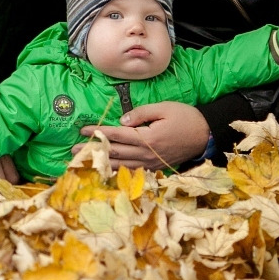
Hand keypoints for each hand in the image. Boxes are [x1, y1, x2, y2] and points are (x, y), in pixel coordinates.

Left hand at [88, 101, 208, 169]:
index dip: (98, 132)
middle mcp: (146, 153)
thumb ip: (140, 114)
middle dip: (93, 151)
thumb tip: (121, 121)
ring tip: (85, 162)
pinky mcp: (155, 166)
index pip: (116, 135)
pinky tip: (107, 170)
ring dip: (102, 162)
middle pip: (114, 152)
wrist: (206, 135)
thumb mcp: (164, 108)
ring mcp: (150, 162)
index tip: (82, 130)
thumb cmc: (185, 118)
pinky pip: (132, 170)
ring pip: (121, 164)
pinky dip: (118, 170)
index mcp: (147, 138)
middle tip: (73, 151)